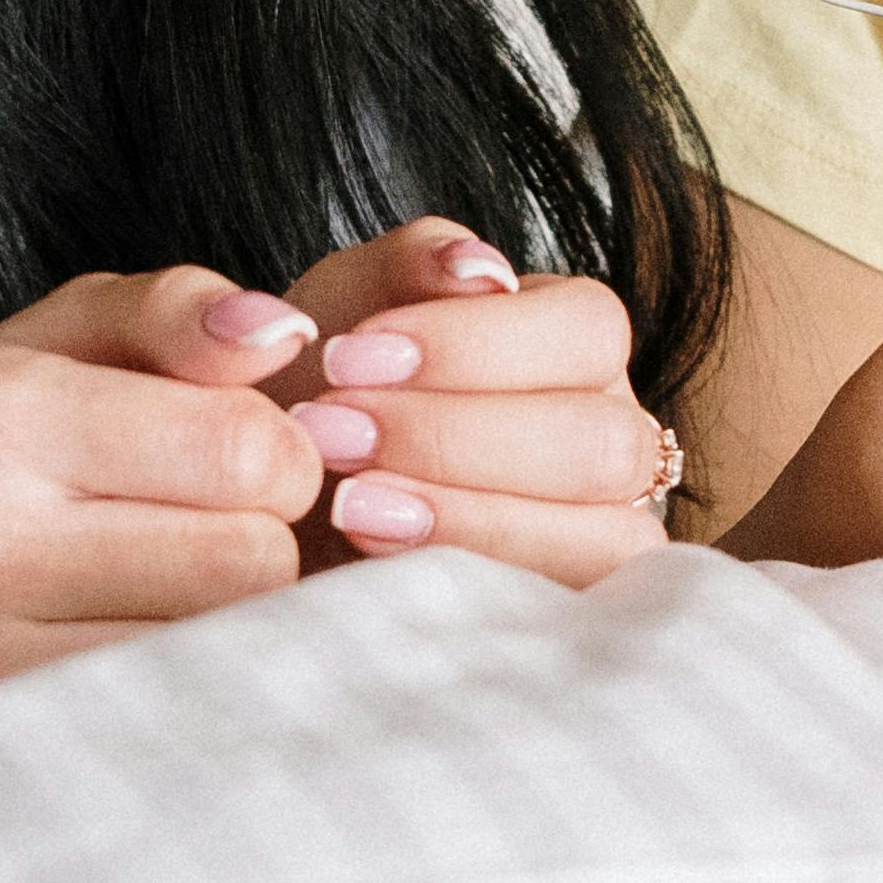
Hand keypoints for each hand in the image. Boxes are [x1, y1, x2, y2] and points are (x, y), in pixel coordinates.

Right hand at [0, 267, 328, 685]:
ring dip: (228, 621)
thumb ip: (177, 309)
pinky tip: (145, 651)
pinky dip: (188, 688)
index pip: (245, 450)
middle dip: (260, 539)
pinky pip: (174, 722)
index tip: (241, 459)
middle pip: (252, 563)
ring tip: (167, 588)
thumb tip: (280, 336)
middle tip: (201, 528)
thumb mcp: (70, 337)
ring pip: (225, 653)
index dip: (283, 453)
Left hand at [264, 218, 676, 583]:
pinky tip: (378, 563)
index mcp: (577, 348)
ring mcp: (604, 539)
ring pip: (604, 539)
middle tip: (334, 434)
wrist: (269, 499)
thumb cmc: (328, 389)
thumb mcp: (349, 301)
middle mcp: (613, 441)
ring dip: (467, 517)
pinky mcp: (567, 619)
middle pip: (602, 442)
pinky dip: (471, 587)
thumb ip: (410, 263)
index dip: (473, 344)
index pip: (589, 329)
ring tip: (349, 503)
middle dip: (455, 437)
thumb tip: (479, 269)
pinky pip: (566, 618)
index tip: (347, 357)